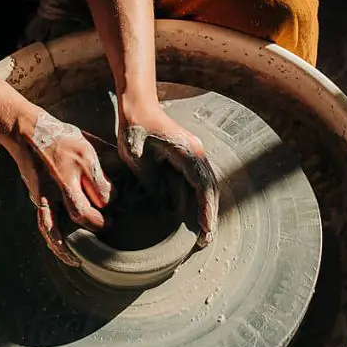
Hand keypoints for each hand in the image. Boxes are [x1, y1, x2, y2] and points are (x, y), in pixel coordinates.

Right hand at [3, 108, 112, 265]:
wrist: (25, 131)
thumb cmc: (60, 135)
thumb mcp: (87, 140)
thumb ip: (105, 156)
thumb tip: (124, 169)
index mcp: (81, 159)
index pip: (102, 190)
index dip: (112, 199)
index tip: (116, 200)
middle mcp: (64, 177)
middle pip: (83, 210)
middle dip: (99, 223)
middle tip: (111, 224)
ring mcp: (48, 189)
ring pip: (63, 222)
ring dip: (77, 239)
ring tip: (90, 251)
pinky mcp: (38, 197)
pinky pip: (46, 224)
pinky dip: (55, 243)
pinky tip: (67, 255)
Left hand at [118, 102, 218, 245]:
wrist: (138, 106)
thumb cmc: (135, 128)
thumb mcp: (137, 157)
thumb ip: (152, 180)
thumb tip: (164, 201)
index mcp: (188, 151)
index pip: (203, 185)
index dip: (205, 209)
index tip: (205, 230)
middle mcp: (197, 152)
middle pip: (211, 187)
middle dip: (211, 214)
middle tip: (206, 239)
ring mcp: (195, 153)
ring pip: (208, 185)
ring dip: (208, 207)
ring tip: (205, 232)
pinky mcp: (189, 155)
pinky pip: (199, 180)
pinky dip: (201, 198)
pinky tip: (197, 212)